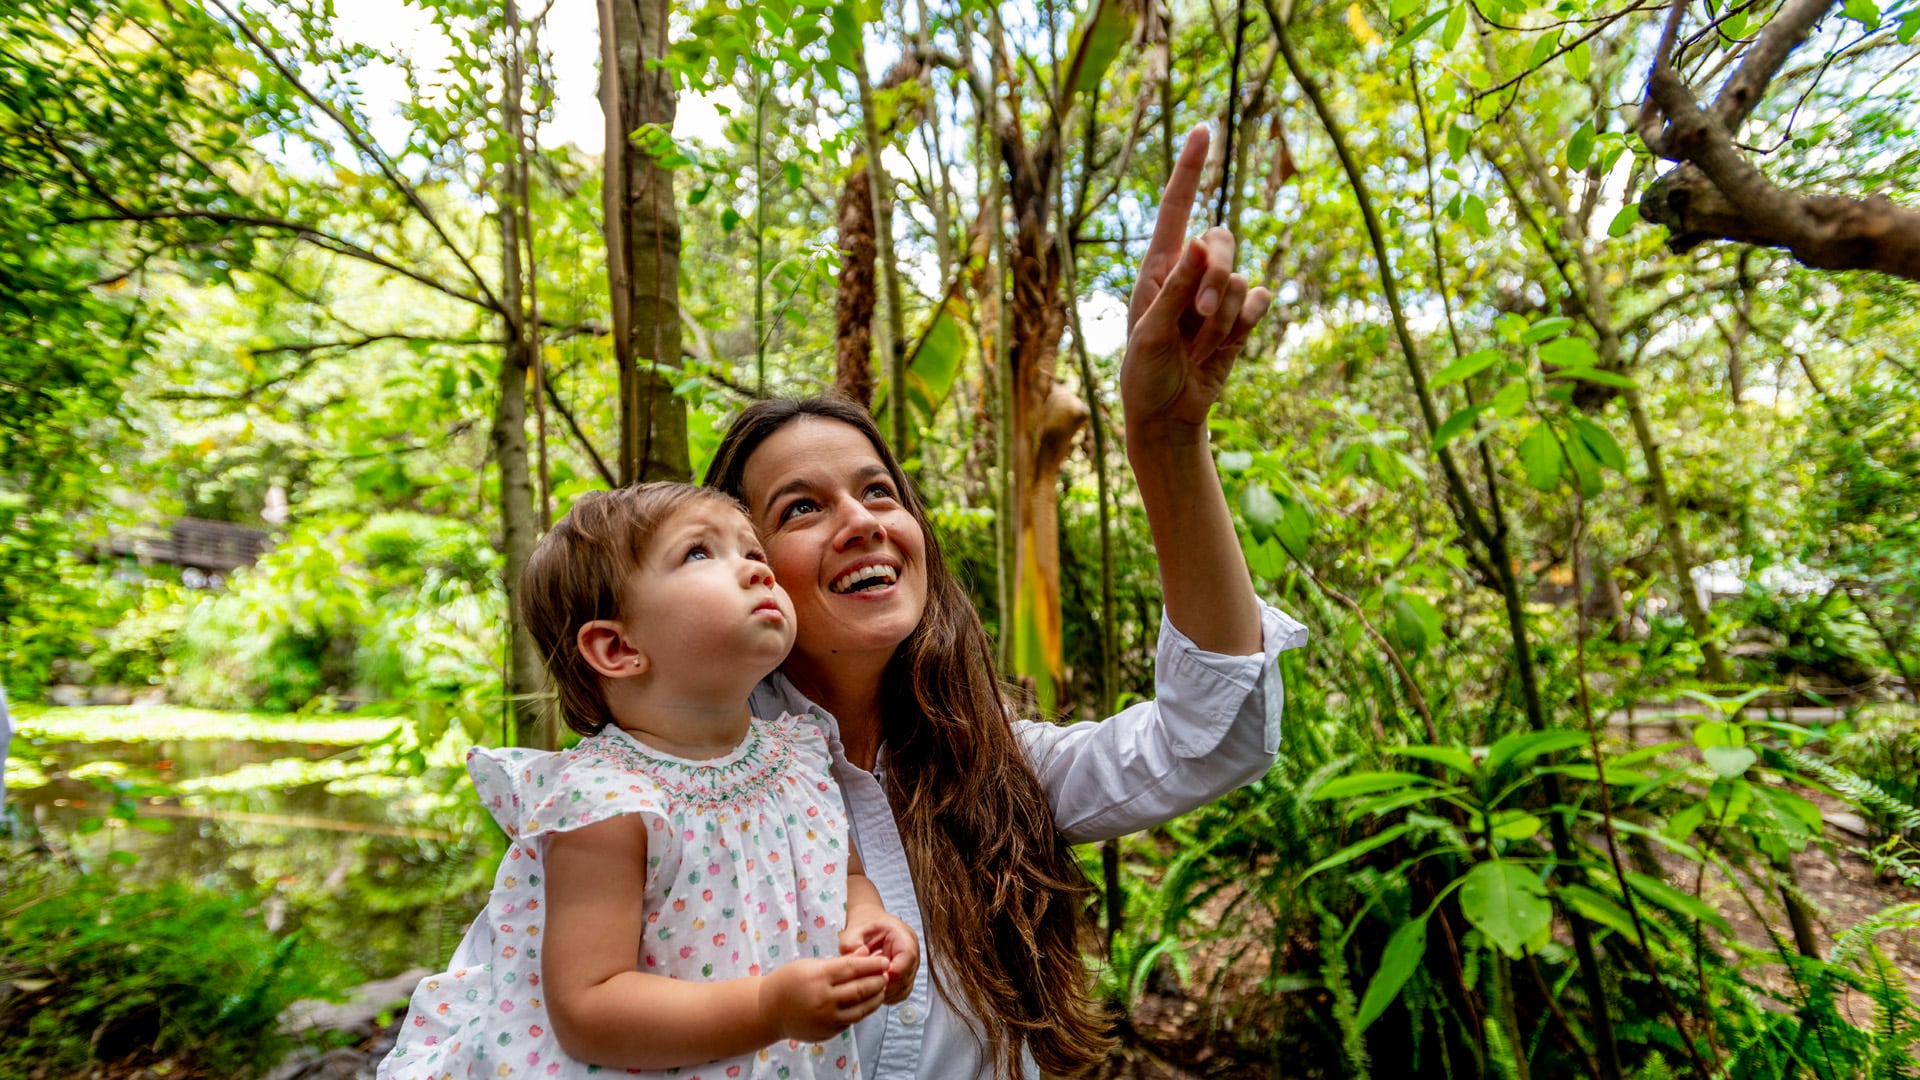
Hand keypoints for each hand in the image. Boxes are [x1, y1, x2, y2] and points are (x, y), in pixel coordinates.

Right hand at [758, 952, 890, 1042]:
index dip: (873, 965)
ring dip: (875, 999)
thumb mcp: (812, 964)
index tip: (885, 961)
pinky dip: (862, 1011)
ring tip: (881, 989)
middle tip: (887, 975)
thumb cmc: (790, 981)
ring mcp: (825, 1018)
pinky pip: (851, 1021)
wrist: (768, 1010)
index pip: (853, 969)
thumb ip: (841, 961)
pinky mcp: (827, 1032)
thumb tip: (867, 953)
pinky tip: (868, 1003)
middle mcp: (823, 999)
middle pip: (860, 989)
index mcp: (818, 976)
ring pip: (860, 1009)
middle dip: (878, 981)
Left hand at [839, 912, 918, 1004]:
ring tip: (866, 986)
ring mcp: (910, 967)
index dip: (886, 973)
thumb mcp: (855, 929)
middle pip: (904, 979)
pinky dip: (885, 995)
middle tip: (863, 984)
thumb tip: (854, 958)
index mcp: (905, 939)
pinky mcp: (905, 978)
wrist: (871, 922)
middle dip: (882, 985)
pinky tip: (872, 989)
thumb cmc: (867, 925)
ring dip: (884, 992)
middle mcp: (913, 954)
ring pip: (903, 990)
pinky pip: (899, 994)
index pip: (905, 962)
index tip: (869, 976)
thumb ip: (850, 943)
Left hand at [1123, 126, 1273, 435]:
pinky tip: (1227, 344)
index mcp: (1156, 267)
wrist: (1167, 414)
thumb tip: (1197, 244)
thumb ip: (1174, 291)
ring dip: (1223, 317)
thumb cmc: (1144, 373)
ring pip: (1238, 278)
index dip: (1190, 169)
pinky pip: (1258, 299)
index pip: (1175, 208)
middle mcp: (1188, 273)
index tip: (1204, 129)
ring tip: (1199, 346)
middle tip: (1200, 315)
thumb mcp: (1150, 334)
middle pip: (1219, 239)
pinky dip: (1246, 323)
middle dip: (1215, 275)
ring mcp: (1217, 294)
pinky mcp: (1241, 318)